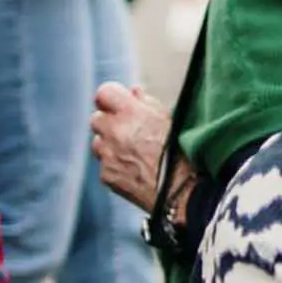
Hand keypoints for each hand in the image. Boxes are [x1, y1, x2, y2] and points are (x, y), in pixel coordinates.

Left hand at [90, 81, 175, 210]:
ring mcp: (107, 154)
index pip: (104, 93)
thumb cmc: (184, 152)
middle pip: (97, 118)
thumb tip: (133, 92)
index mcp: (130, 112)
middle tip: (130, 132)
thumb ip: (147, 103)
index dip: (111, 98)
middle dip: (110, 123)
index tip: (118, 104)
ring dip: (110, 145)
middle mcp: (114, 131)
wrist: (183, 190)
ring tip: (135, 154)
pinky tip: (136, 171)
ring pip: (98, 143)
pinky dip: (116, 166)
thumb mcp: (171, 119)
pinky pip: (105, 165)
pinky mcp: (106, 175)